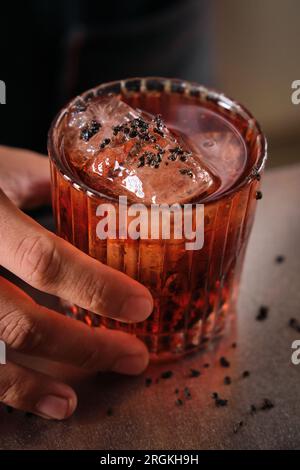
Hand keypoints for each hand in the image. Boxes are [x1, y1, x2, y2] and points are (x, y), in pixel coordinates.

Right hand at [0, 146, 152, 419]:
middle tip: (131, 357)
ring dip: (31, 388)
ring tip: (71, 402)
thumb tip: (103, 201)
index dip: (96, 288)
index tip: (140, 306)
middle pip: (20, 323)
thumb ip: (46, 183)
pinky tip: (18, 397)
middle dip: (84, 347)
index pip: (44, 260)